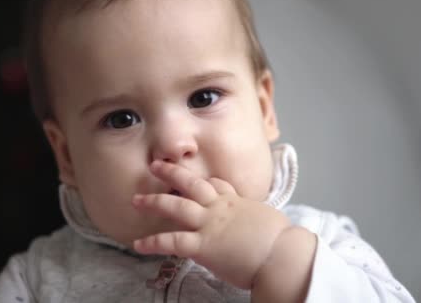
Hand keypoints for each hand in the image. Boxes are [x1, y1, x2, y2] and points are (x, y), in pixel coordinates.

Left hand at [132, 160, 291, 288]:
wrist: (282, 255)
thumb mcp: (271, 221)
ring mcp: (209, 224)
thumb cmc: (283, 242)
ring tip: (136, 200)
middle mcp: (220, 208)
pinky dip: (153, 242)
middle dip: (172, 172)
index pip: (219, 186)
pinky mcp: (202, 245)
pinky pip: (172, 241)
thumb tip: (263, 228)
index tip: (199, 179)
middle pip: (192, 184)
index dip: (206, 182)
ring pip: (175, 205)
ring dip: (153, 201)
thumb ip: (258, 221)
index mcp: (238, 202)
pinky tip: (139, 245)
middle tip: (155, 165)